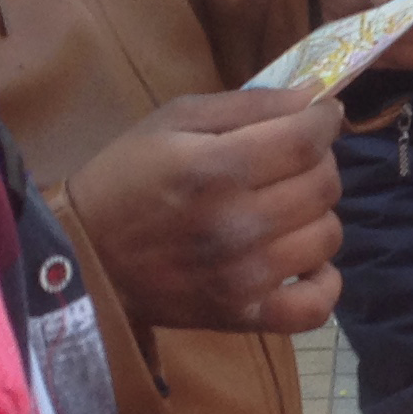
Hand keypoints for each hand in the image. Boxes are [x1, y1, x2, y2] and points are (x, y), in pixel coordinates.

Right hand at [68, 88, 342, 333]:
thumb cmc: (127, 179)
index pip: (306, 141)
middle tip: (292, 161)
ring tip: (287, 208)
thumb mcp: (174, 120)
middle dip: (319, 162)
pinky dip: (322, 281)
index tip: (321, 115)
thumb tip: (314, 96)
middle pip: (323, 186)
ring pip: (327, 236)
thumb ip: (249, 104)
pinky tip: (300, 260)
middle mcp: (238, 224)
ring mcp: (246, 277)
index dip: (324, 121)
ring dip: (316, 215)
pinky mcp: (245, 317)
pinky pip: (317, 305)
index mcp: (216, 168)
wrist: (84, 259)